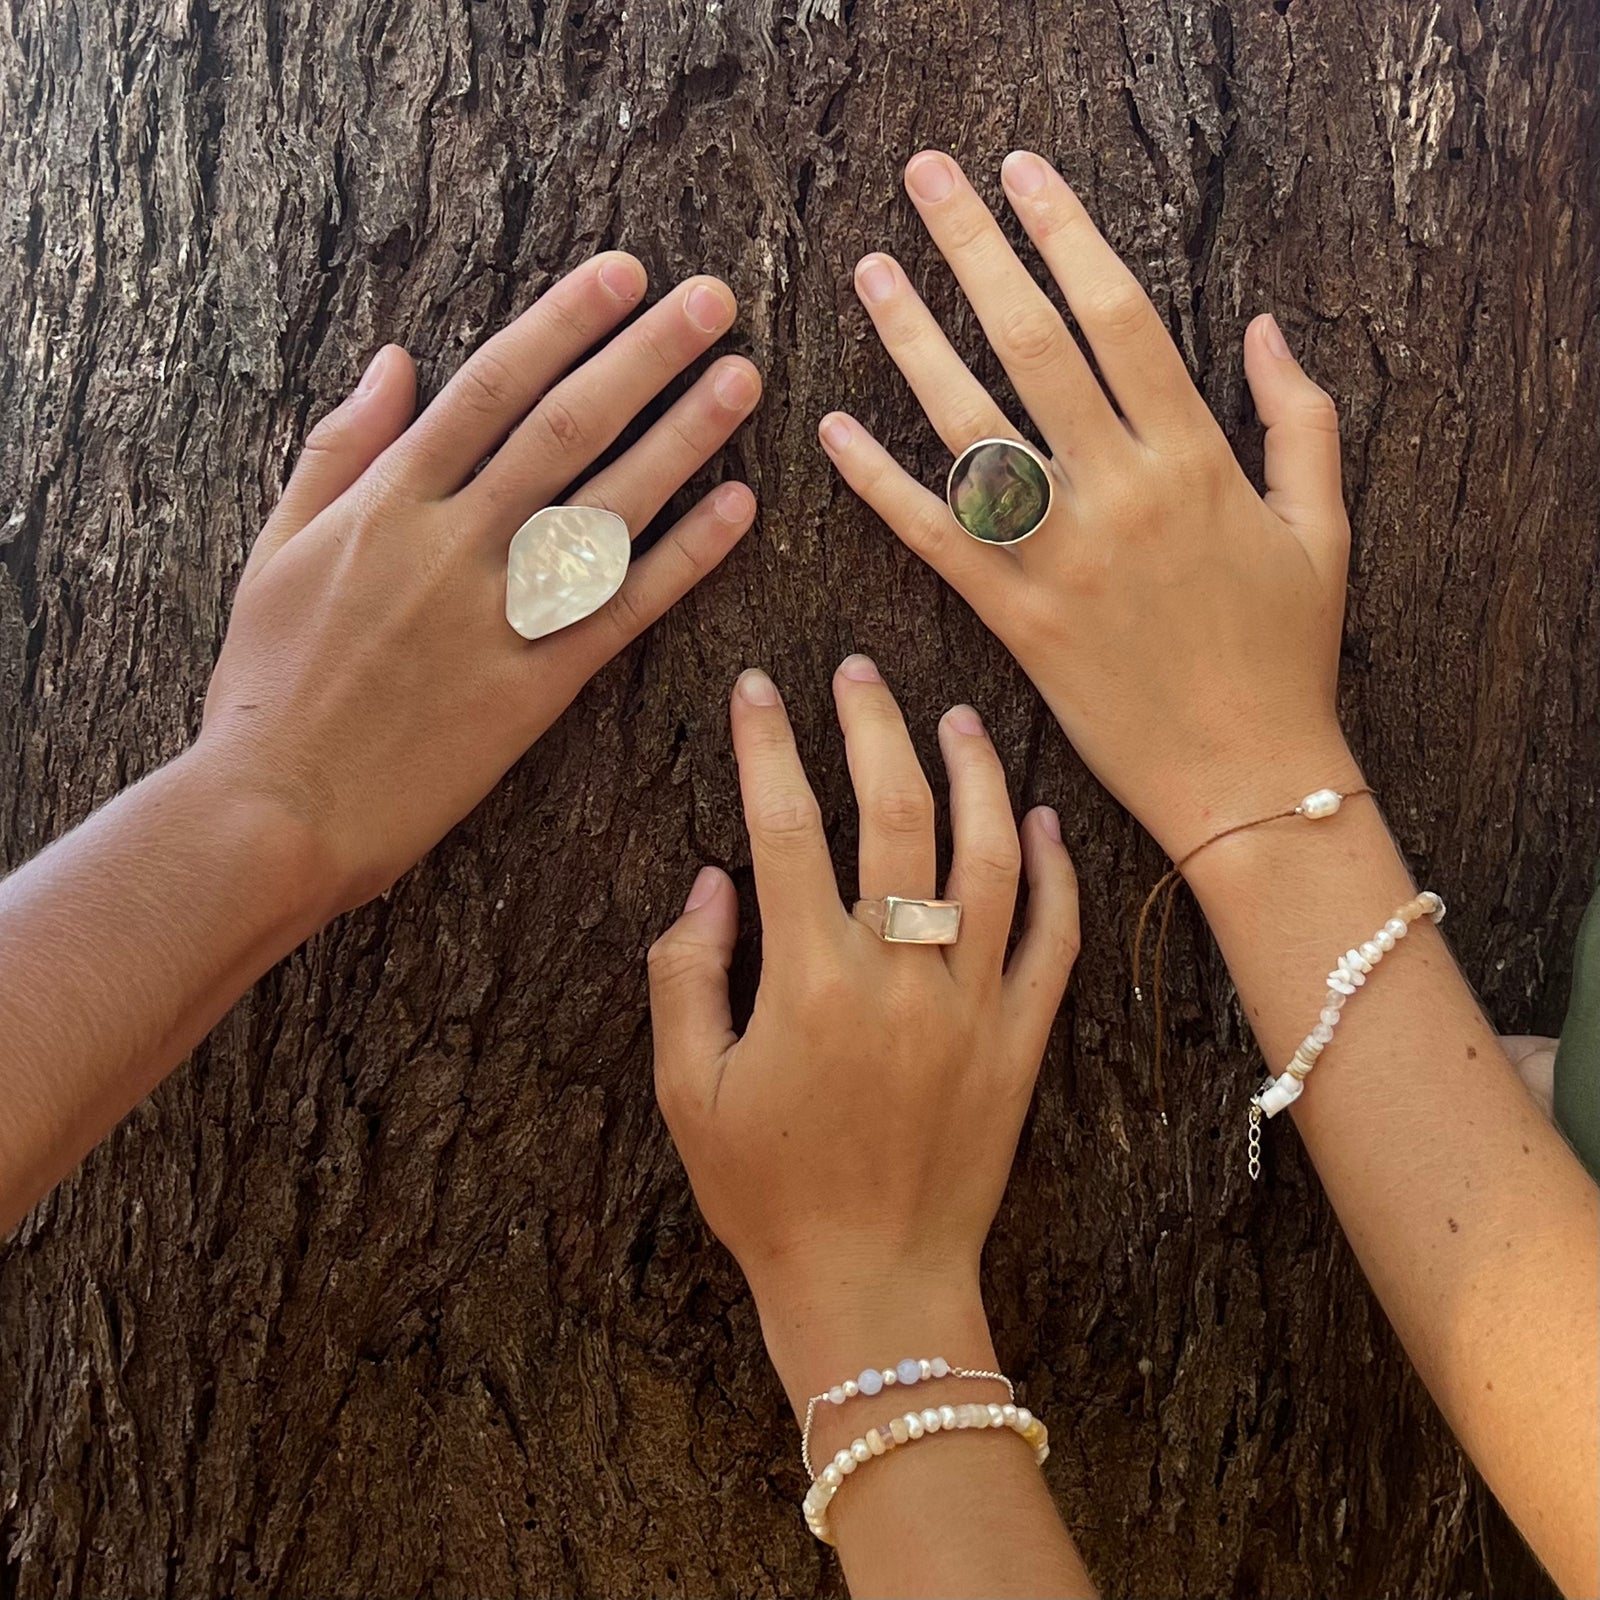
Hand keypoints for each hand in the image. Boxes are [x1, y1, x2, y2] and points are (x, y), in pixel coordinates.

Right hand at [199, 253, 759, 914]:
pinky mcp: (536, 689)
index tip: (623, 275)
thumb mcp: (275, 551)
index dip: (563, 324)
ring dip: (683, 439)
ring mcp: (499, 617)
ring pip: (607, 508)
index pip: (491, 388)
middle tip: (712, 300)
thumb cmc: (269, 685)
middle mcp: (451, 546)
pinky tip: (738, 508)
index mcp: (386, 504)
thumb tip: (392, 361)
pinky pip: (624, 611)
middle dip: (643, 356)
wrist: (277, 811)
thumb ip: (339, 452)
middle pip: (565, 429)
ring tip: (741, 379)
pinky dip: (683, 558)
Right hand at [647, 658, 1077, 1405]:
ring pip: (989, 859)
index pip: (784, 825)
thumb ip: (687, 973)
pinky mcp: (1021, 1041)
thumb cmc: (766, 1194)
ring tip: (955, 716)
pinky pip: (1054, 939)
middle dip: (872, 728)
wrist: (874, 1287)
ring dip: (976, 775)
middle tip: (858, 672)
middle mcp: (900, 976)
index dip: (766, 745)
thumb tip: (711, 878)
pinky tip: (1043, 817)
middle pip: (895, 817)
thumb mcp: (688, 1092)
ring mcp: (973, 1005)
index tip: (754, 687)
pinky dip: (1055, 872)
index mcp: (809, 981)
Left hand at [819, 150, 1359, 859]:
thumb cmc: (1287, 654)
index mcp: (1196, 459)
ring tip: (870, 271)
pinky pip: (935, 539)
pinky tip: (833, 430)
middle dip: (975, 250)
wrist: (1248, 777)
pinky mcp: (1015, 619)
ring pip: (972, 429)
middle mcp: (1121, 494)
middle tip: (924, 178)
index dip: (1065, 233)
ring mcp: (1061, 558)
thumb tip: (1266, 324)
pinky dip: (880, 484)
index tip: (1021, 174)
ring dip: (914, 341)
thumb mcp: (1321, 528)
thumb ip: (1300, 418)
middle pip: (1035, 345)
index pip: (1119, 316)